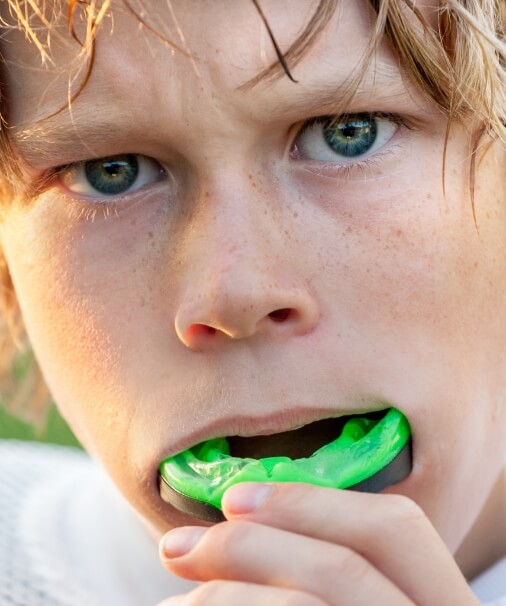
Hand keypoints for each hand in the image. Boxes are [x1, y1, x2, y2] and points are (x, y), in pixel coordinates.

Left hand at [157, 483, 479, 604]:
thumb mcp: (355, 596)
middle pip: (344, 567)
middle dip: (249, 545)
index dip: (310, 502)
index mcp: (441, 603)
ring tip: (176, 605)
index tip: (233, 499)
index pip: (395, 529)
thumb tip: (243, 517)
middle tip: (176, 548)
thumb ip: (324, 572)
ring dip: (225, 595)